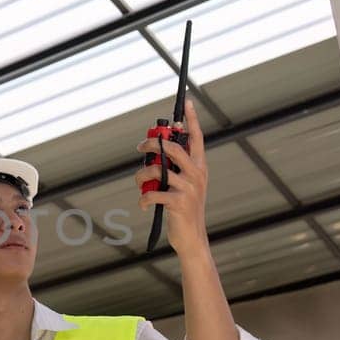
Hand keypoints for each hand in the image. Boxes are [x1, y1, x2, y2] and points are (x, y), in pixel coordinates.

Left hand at [135, 98, 210, 256]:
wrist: (192, 237)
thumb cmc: (184, 208)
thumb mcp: (185, 184)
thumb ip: (176, 167)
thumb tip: (157, 146)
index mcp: (200, 167)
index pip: (197, 138)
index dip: (192, 120)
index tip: (187, 102)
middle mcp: (197, 175)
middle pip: (172, 149)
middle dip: (152, 144)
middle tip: (140, 147)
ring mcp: (189, 189)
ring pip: (157, 171)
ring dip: (141, 176)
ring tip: (139, 183)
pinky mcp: (178, 203)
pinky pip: (152, 193)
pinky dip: (143, 198)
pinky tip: (143, 204)